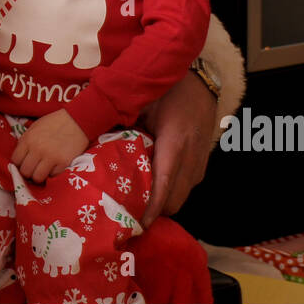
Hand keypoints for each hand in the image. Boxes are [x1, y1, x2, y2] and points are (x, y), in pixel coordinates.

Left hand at [11, 110, 87, 183]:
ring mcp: (51, 157)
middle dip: (28, 172)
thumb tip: (19, 158)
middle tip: (34, 169)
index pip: (15, 160)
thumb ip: (25, 142)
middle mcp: (38, 149)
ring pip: (37, 178)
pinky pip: (52, 176)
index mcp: (28, 139)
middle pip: (25, 172)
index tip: (24, 163)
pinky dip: (52, 173)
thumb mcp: (35, 128)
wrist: (77, 121)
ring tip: (43, 170)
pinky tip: (55, 166)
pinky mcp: (63, 163)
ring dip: (39, 176)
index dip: (18, 164)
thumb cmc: (54, 123)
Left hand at [140, 69, 217, 228]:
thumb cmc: (170, 89)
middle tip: (131, 209)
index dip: (152, 208)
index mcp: (174, 142)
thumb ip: (125, 125)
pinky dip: (173, 191)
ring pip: (182, 196)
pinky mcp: (204, 161)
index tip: (138, 222)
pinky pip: (188, 186)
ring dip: (164, 202)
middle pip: (174, 200)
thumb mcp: (143, 103)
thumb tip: (100, 145)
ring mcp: (200, 161)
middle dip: (155, 211)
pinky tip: (155, 184)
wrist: (202, 81)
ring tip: (140, 199)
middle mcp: (191, 157)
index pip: (164, 184)